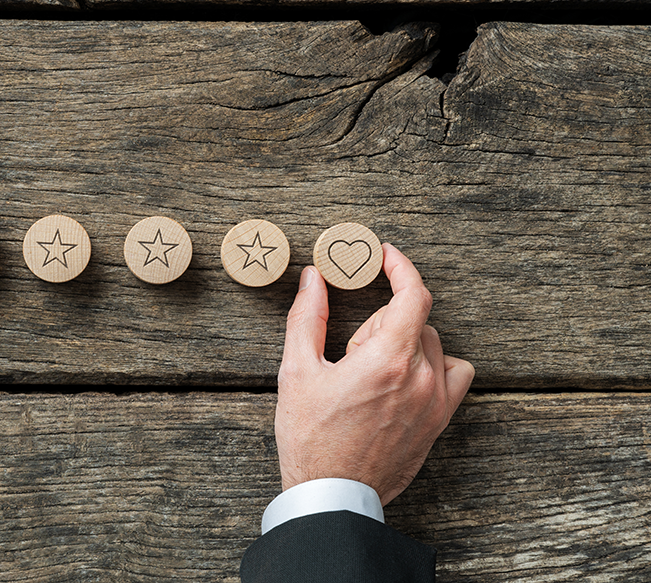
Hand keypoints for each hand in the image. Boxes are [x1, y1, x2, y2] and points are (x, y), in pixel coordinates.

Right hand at [275, 243, 474, 504]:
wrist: (332, 494)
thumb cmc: (310, 437)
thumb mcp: (296, 371)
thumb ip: (307, 317)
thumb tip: (313, 279)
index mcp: (386, 360)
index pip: (413, 294)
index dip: (400, 267)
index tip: (385, 256)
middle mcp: (420, 378)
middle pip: (415, 319)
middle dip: (382, 321)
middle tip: (350, 351)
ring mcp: (435, 402)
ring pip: (434, 345)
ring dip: (406, 341)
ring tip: (372, 371)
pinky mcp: (440, 421)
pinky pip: (455, 374)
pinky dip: (435, 365)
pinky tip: (404, 378)